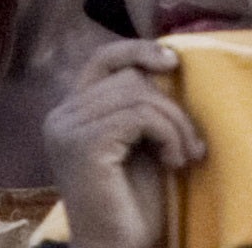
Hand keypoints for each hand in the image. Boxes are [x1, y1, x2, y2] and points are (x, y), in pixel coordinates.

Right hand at [44, 38, 201, 247]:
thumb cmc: (132, 202)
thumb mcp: (138, 141)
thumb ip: (139, 104)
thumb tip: (169, 59)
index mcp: (69, 112)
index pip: (103, 58)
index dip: (138, 50)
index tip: (173, 60)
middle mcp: (60, 116)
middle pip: (129, 78)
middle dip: (171, 106)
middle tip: (192, 143)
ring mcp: (68, 130)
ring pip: (138, 95)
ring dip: (174, 124)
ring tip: (184, 156)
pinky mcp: (84, 145)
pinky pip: (140, 116)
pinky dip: (168, 135)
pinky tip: (174, 163)